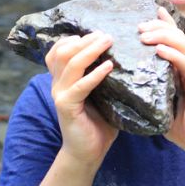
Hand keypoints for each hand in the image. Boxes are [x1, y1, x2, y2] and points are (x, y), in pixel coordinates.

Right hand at [45, 32, 118, 165]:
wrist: (88, 153)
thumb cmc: (98, 122)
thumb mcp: (101, 94)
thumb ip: (104, 76)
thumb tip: (126, 56)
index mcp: (63, 79)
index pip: (58, 50)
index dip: (73, 38)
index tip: (94, 32)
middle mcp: (57, 83)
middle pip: (64, 51)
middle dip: (86, 39)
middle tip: (106, 34)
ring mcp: (60, 94)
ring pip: (71, 63)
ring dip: (90, 50)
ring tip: (107, 42)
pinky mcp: (67, 107)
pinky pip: (80, 86)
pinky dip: (95, 74)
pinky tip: (109, 66)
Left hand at [139, 8, 184, 154]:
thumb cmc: (178, 122)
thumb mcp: (157, 100)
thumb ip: (147, 87)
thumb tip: (122, 80)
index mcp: (180, 66)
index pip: (173, 38)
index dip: (163, 22)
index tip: (150, 11)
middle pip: (176, 35)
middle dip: (157, 26)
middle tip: (138, 27)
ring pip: (181, 44)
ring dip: (162, 36)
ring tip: (144, 36)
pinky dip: (173, 55)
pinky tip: (160, 51)